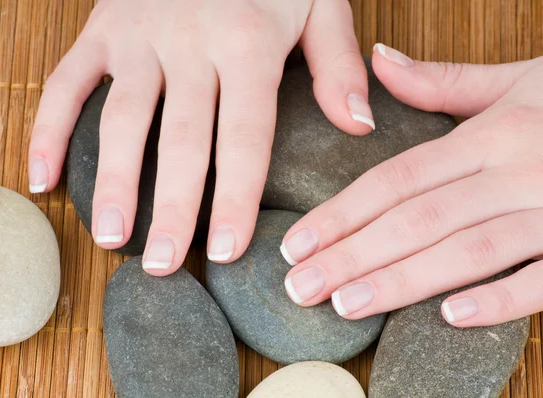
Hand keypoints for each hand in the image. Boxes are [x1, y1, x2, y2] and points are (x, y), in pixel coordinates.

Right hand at [28, 0, 372, 274]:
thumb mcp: (318, 2)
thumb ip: (338, 63)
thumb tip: (359, 126)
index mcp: (248, 43)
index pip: (244, 137)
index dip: (235, 198)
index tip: (226, 252)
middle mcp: (190, 43)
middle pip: (181, 140)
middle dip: (173, 207)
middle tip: (164, 265)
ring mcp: (138, 36)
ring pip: (121, 118)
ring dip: (114, 181)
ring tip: (111, 237)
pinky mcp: (101, 29)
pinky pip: (66, 82)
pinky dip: (49, 129)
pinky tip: (42, 179)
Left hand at [282, 43, 542, 326]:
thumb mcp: (517, 81)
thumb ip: (442, 82)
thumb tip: (378, 61)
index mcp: (490, 135)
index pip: (396, 179)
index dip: (341, 213)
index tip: (295, 243)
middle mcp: (516, 171)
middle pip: (417, 220)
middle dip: (352, 257)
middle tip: (300, 287)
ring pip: (467, 250)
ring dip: (402, 281)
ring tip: (345, 304)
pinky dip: (502, 298)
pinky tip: (450, 316)